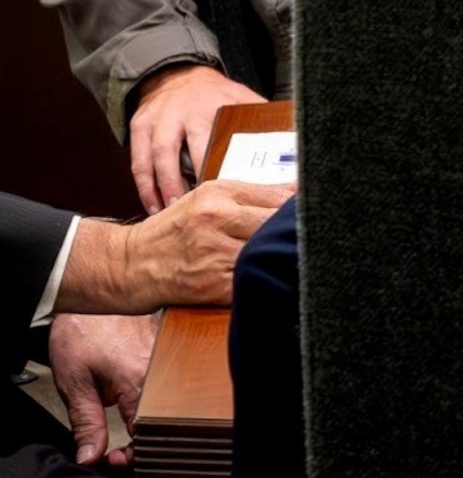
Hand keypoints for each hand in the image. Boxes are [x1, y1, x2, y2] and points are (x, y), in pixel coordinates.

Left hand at [49, 313, 154, 466]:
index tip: (111, 459)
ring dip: (143, 418)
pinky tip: (133, 393)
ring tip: (120, 416)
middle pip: (158, 421)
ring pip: (163, 403)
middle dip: (137, 439)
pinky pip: (164, 383)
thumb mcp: (75, 384)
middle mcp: (160, 372)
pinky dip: (149, 396)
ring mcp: (166, 360)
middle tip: (112, 445)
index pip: (145, 434)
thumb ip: (87, 424)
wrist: (91, 295)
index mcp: (139, 384)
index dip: (130, 455)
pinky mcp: (167, 350)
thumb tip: (92, 456)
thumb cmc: (81, 332)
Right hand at [58, 179, 293, 312]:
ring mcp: (215, 254)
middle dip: (298, 232)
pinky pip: (254, 282)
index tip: (319, 214)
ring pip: (270, 253)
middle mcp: (217, 220)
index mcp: (218, 195)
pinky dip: (267, 281)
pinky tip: (275, 278)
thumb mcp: (206, 199)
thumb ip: (251, 195)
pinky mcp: (213, 285)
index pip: (279, 196)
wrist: (128, 265)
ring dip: (286, 258)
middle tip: (315, 238)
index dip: (303, 207)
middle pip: (279, 224)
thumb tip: (297, 191)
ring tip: (297, 259)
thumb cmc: (171, 232)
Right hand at [127, 64, 265, 211]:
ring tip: (173, 212)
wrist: (175, 73)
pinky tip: (153, 206)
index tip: (233, 192)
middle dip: (193, 182)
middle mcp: (185, 113)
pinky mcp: (140, 127)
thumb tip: (295, 138)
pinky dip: (144, 186)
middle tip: (202, 210)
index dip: (225, 166)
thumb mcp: (241, 97)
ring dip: (164, 188)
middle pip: (188, 150)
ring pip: (158, 158)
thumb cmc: (214, 93)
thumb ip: (262, 119)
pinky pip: (138, 161)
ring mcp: (160, 120)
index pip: (221, 140)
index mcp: (215, 108)